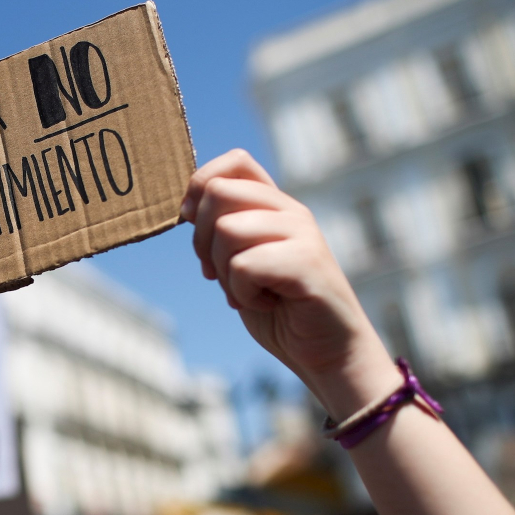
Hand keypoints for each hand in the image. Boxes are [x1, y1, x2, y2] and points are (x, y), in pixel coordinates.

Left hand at [180, 149, 398, 419]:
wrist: (327, 352)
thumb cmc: (281, 311)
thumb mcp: (240, 264)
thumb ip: (221, 233)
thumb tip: (186, 208)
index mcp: (276, 206)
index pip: (236, 161)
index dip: (201, 185)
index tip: (194, 224)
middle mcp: (291, 211)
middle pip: (218, 193)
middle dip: (201, 240)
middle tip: (218, 274)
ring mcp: (303, 234)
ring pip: (226, 229)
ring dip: (222, 271)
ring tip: (247, 292)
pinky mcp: (308, 263)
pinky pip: (243, 265)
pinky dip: (241, 293)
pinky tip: (264, 304)